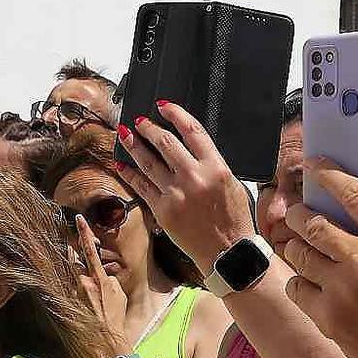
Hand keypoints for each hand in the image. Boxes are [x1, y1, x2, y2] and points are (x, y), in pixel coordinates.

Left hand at [70, 216, 129, 351]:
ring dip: (75, 268)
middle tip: (70, 239)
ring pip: (72, 272)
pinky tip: (83, 293)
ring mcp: (75, 292)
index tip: (79, 219)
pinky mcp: (71, 300)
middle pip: (74, 258)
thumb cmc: (116, 315)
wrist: (106, 336)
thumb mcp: (119, 293)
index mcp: (99, 278)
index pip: (90, 250)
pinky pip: (71, 286)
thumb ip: (109, 280)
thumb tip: (101, 275)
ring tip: (78, 268)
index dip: (85, 233)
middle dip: (72, 248)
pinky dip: (76, 285)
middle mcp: (84, 282)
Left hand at [113, 102, 256, 271]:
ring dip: (134, 145)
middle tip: (140, 121)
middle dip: (149, 128)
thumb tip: (190, 149)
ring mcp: (176, 194)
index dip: (175, 114)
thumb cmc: (234, 219)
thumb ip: (212, 164)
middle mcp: (194, 178)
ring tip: (125, 134)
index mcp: (216, 167)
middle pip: (166, 143)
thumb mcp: (232, 184)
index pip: (192, 131)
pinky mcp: (163, 210)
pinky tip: (122, 164)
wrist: (228, 252)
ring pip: (149, 162)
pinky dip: (130, 173)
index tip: (163, 106)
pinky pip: (142, 186)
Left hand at [280, 152, 357, 357]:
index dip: (327, 174)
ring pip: (300, 253)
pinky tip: (311, 280)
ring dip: (295, 243)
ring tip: (301, 243)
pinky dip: (299, 280)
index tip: (313, 165)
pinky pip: (297, 288)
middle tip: (299, 211)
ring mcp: (344, 292)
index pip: (352, 193)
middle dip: (300, 212)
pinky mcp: (330, 320)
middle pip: (314, 223)